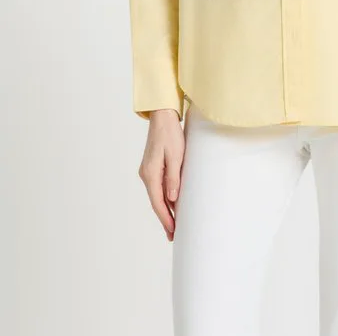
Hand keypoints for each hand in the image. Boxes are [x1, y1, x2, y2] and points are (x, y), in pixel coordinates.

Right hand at [138, 109, 184, 240]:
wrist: (162, 117)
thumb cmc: (170, 134)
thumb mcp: (176, 156)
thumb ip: (173, 178)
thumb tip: (172, 200)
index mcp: (150, 174)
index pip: (158, 202)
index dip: (166, 218)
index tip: (173, 231)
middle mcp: (146, 175)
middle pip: (156, 202)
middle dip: (165, 219)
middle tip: (173, 236)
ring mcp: (147, 171)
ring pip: (156, 196)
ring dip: (164, 210)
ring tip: (174, 225)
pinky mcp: (152, 167)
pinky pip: (157, 187)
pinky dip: (163, 198)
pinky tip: (170, 205)